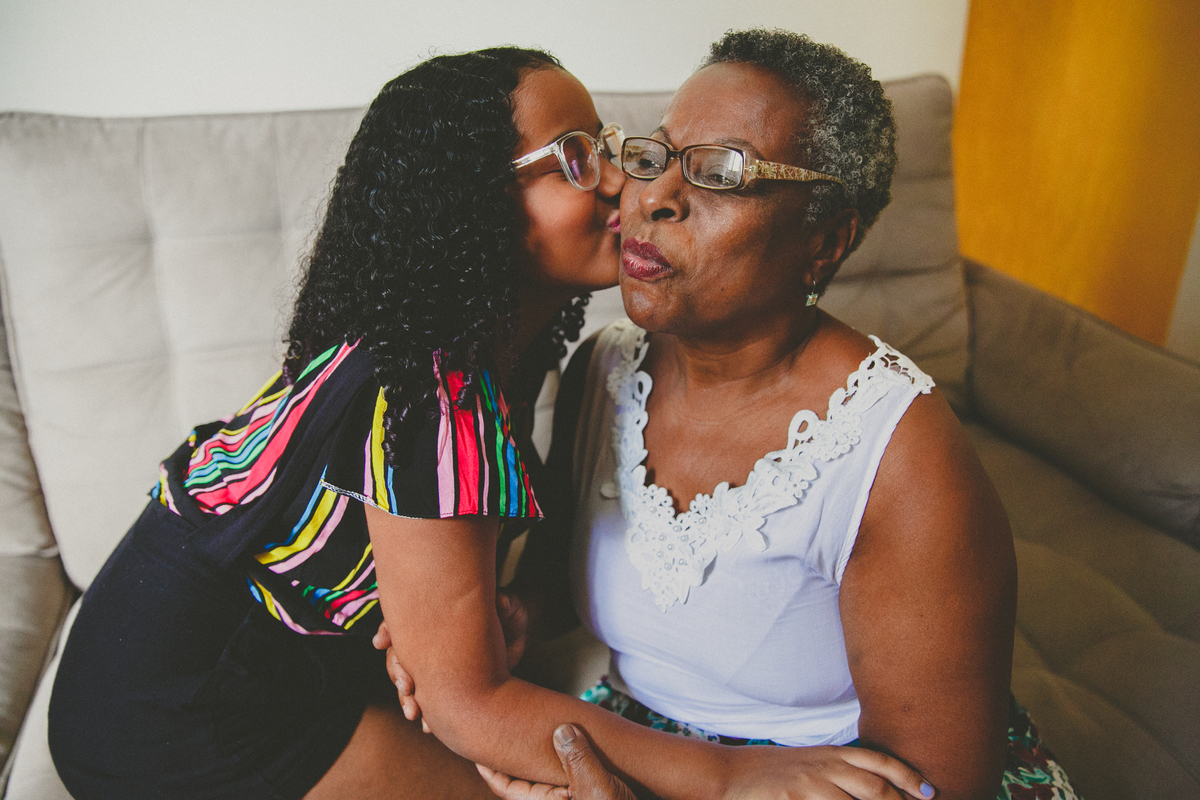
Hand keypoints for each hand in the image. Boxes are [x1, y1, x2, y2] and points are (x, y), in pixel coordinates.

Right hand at [373, 589, 529, 731]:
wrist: (516, 643)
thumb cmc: (509, 617)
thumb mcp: (510, 608)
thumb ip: (506, 605)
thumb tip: (502, 603)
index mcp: (434, 616)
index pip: (404, 619)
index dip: (389, 629)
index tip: (380, 641)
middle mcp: (427, 640)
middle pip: (399, 653)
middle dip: (398, 671)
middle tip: (407, 686)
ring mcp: (431, 663)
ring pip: (407, 680)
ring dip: (406, 697)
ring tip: (413, 712)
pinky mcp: (442, 685)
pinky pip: (426, 700)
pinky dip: (426, 714)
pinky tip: (428, 726)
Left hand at [476, 724, 635, 799]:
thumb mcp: (599, 787)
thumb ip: (579, 759)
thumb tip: (562, 730)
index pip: (506, 788)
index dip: (488, 767)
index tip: (476, 745)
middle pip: (520, 782)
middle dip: (508, 759)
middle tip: (494, 731)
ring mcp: (569, 799)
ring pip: (541, 778)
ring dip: (533, 758)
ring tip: (525, 734)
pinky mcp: (584, 795)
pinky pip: (561, 777)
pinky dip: (556, 759)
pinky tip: (563, 743)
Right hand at [723, 745, 936, 799]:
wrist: (732, 774)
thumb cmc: (774, 772)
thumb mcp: (811, 761)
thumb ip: (840, 770)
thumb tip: (874, 784)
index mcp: (831, 754)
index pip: (878, 761)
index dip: (907, 776)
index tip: (929, 793)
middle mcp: (824, 767)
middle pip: (874, 787)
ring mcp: (809, 785)